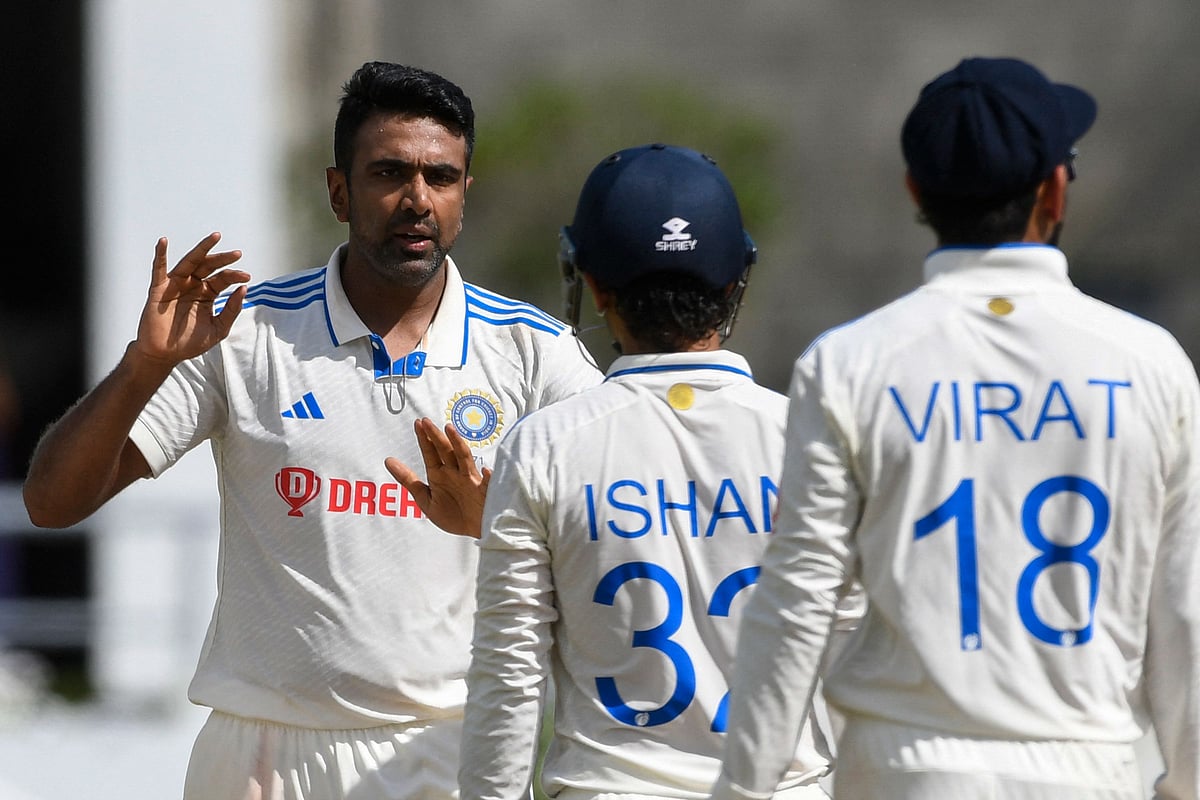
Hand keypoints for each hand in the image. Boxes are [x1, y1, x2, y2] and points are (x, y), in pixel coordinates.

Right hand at [133, 232, 250, 365]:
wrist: (166, 354)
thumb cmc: (190, 342)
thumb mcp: (218, 328)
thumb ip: (231, 310)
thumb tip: (244, 289)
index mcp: (207, 293)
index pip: (222, 279)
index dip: (234, 276)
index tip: (246, 277)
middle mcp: (193, 286)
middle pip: (209, 267)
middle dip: (223, 259)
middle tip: (237, 254)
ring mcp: (176, 285)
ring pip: (190, 263)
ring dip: (202, 249)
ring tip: (215, 237)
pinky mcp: (159, 289)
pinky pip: (158, 270)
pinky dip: (160, 255)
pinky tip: (163, 241)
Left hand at [385, 418, 491, 537]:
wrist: (476, 529)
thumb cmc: (454, 514)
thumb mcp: (425, 499)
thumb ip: (408, 480)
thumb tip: (388, 460)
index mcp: (440, 474)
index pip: (430, 453)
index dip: (424, 439)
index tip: (417, 424)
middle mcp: (455, 473)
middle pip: (445, 450)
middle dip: (435, 436)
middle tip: (426, 422)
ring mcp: (470, 480)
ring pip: (464, 458)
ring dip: (458, 444)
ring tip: (450, 430)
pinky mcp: (485, 492)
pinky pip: (487, 483)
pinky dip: (487, 477)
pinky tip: (485, 471)